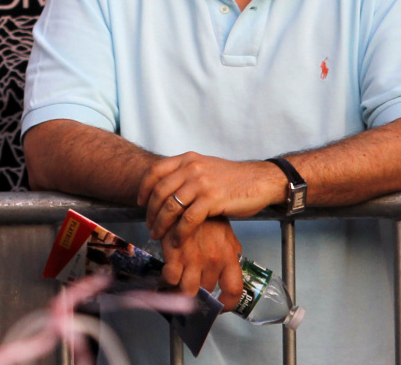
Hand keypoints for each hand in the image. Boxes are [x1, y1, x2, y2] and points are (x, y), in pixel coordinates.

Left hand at [138, 152, 279, 242]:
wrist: (260, 181)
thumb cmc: (233, 179)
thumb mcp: (206, 168)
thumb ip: (187, 174)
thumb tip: (166, 190)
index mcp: (188, 159)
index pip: (156, 171)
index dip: (144, 188)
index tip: (140, 203)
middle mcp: (192, 168)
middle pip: (160, 191)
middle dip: (151, 212)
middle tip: (149, 225)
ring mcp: (202, 183)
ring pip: (171, 206)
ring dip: (161, 224)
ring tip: (158, 235)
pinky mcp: (212, 199)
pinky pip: (188, 219)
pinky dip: (179, 233)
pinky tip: (177, 241)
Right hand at [159, 216, 245, 310]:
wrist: (186, 197)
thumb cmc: (206, 217)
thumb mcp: (226, 234)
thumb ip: (230, 252)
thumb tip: (232, 267)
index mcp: (229, 255)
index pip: (234, 290)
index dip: (227, 304)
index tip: (220, 306)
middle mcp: (212, 260)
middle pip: (207, 292)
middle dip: (201, 295)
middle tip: (195, 290)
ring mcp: (192, 258)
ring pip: (187, 291)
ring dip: (183, 292)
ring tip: (179, 287)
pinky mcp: (174, 253)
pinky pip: (170, 279)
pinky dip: (167, 282)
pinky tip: (167, 276)